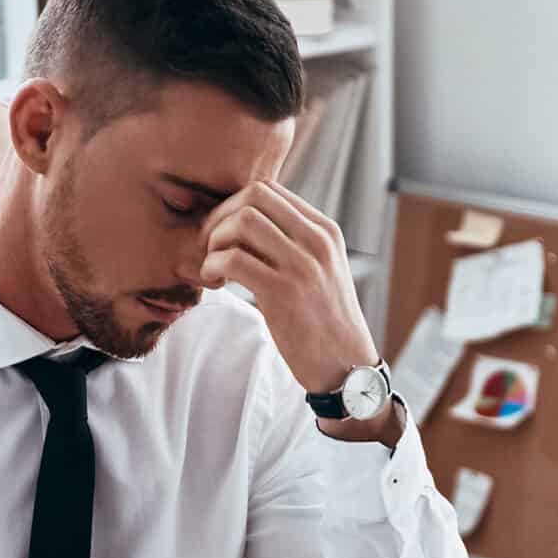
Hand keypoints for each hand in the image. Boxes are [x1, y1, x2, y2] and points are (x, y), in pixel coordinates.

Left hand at [200, 181, 393, 445]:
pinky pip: (234, 259)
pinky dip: (213, 267)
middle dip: (219, 218)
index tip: (223, 234)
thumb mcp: (322, 271)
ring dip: (215, 242)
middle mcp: (316, 241)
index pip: (268, 190)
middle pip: (252, 197)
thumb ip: (294, 243)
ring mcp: (302, 265)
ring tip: (215, 269)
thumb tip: (247, 225)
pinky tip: (218, 284)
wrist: (347, 367)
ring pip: (241, 223)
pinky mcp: (283, 293)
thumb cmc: (325, 322)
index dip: (233, 205)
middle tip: (210, 248)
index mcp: (325, 231)